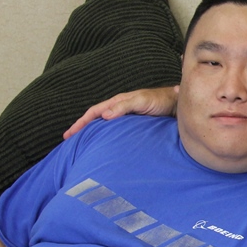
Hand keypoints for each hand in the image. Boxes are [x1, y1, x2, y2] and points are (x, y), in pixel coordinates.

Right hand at [63, 86, 178, 138]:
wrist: (177, 104)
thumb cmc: (160, 100)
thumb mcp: (141, 101)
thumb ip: (124, 106)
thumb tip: (104, 116)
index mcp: (117, 102)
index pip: (94, 112)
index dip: (81, 123)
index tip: (69, 134)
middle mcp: (119, 109)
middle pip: (95, 119)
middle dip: (81, 129)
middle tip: (69, 141)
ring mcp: (126, 118)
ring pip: (104, 126)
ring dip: (92, 134)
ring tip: (82, 145)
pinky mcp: (134, 126)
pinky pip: (115, 132)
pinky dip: (106, 137)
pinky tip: (103, 145)